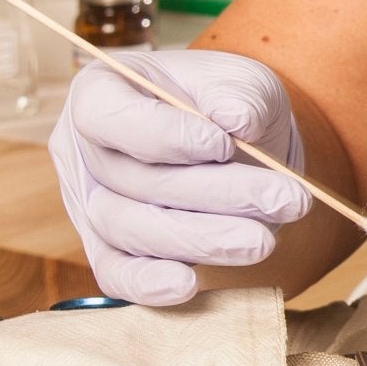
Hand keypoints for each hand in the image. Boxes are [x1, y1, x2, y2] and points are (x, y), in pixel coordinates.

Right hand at [50, 50, 311, 305]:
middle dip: (214, 194)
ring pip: (133, 229)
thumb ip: (240, 93)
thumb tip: (238, 120)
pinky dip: (149, 283)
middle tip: (281, 200)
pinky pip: (116, 274)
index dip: (161, 134)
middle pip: (134, 179)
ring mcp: (92, 204)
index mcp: (102, 91)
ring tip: (263, 240)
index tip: (222, 145)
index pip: (105, 114)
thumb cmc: (229, 106)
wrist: (238, 149)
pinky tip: (189, 285)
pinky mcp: (109, 251)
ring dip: (202, 239)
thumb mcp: (244, 80)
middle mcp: (85, 150)